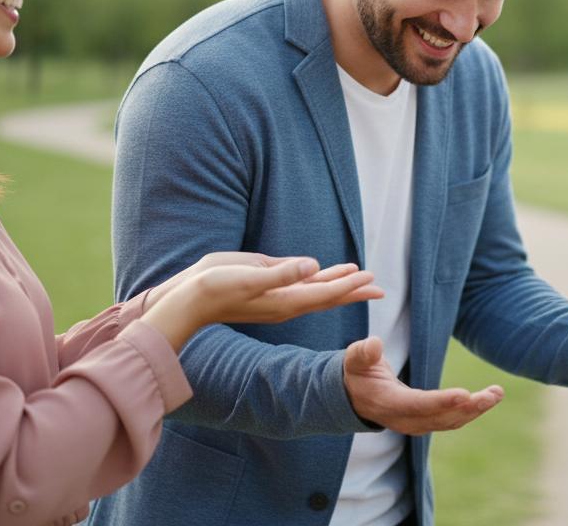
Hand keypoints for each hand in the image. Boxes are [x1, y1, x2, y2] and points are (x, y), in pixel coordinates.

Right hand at [144, 257, 382, 350]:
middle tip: (380, 288)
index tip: (371, 278)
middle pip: (328, 296)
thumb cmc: (214, 288)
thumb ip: (281, 271)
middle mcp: (285, 301)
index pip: (325, 293)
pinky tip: (324, 273)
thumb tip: (313, 265)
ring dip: (339, 284)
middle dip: (354, 290)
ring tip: (361, 277)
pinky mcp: (266, 288)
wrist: (187, 300)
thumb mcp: (248, 275)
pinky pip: (300, 285)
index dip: (350, 286)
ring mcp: (276, 296)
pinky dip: (317, 280)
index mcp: (284, 300)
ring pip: (316, 290)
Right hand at [342, 337, 503, 434]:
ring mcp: (416, 424)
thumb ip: (363, 353)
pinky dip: (471, 410)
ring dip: (476, 409)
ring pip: (450, 421)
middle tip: (493, 394)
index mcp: (387, 403)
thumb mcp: (354, 360)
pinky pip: (451, 419)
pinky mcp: (425, 421)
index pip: (417, 405)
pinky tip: (489, 398)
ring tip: (497, 393)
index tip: (464, 394)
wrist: (354, 397)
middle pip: (440, 418)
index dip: (441, 402)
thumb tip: (374, 343)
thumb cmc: (356, 373)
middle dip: (469, 407)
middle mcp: (404, 420)